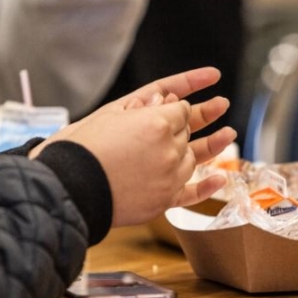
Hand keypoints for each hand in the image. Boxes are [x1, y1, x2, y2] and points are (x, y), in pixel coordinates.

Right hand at [30, 67, 236, 226]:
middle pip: (187, 132)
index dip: (176, 105)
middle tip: (216, 107)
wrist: (68, 185)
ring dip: (214, 145)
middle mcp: (169, 150)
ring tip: (229, 133)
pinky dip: (209, 186)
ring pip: (194, 158)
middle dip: (195, 120)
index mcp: (157, 123)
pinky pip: (192, 194)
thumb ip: (141, 105)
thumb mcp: (110, 114)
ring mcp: (169, 177)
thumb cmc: (81, 148)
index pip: (179, 108)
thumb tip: (163, 97)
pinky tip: (221, 177)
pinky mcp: (163, 200)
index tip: (172, 104)